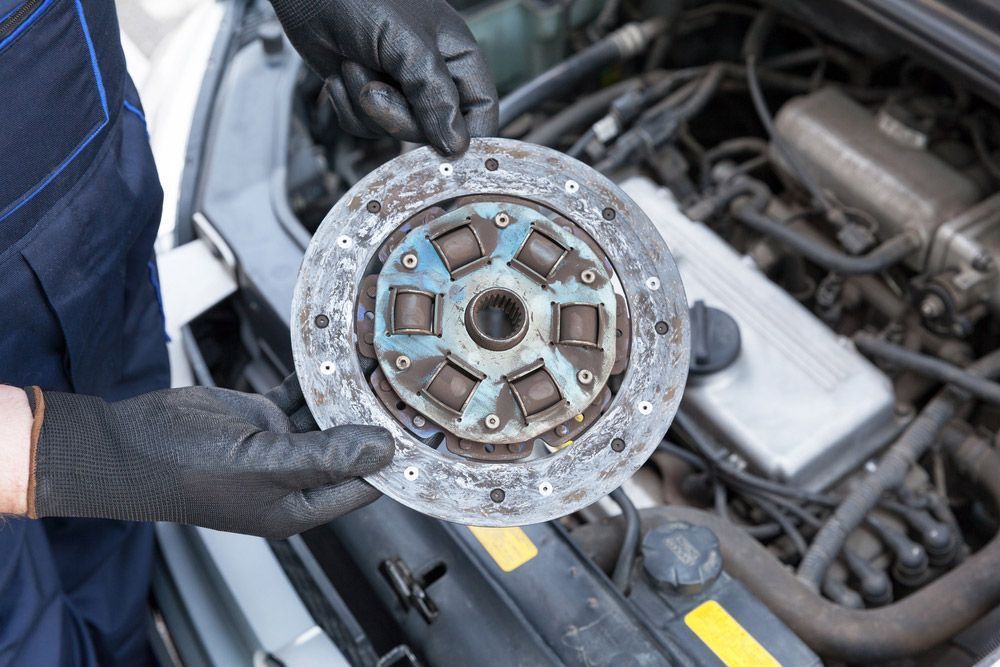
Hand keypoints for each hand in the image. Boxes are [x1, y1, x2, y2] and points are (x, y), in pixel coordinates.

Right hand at [22, 375, 393, 537]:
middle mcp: (295, 478)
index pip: (362, 485)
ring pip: (327, 419)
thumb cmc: (186, 470)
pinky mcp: (263, 417)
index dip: (391, 461)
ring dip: (348, 396)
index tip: (420, 431)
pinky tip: (337, 357)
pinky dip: (316, 379)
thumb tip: (382, 451)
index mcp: (298, 505)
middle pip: (350, 451)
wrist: (129, 444)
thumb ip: (324, 457)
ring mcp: (280, 446)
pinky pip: (300, 396)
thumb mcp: (263, 465)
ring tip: (382, 366)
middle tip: (409, 387)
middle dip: (375, 423)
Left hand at [270, 0, 497, 154]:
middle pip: (434, 130)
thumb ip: (435, 96)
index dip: (471, 135)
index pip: (482, 108)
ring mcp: (398, 88)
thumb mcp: (408, 46)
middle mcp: (431, 75)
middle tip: (376, 88)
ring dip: (367, 106)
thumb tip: (457, 145)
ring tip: (355, 65)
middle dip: (398, 115)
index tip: (451, 156)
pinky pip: (365, 129)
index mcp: (457, 55)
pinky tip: (341, 74)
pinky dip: (347, 107)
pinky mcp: (367, 97)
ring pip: (395, 133)